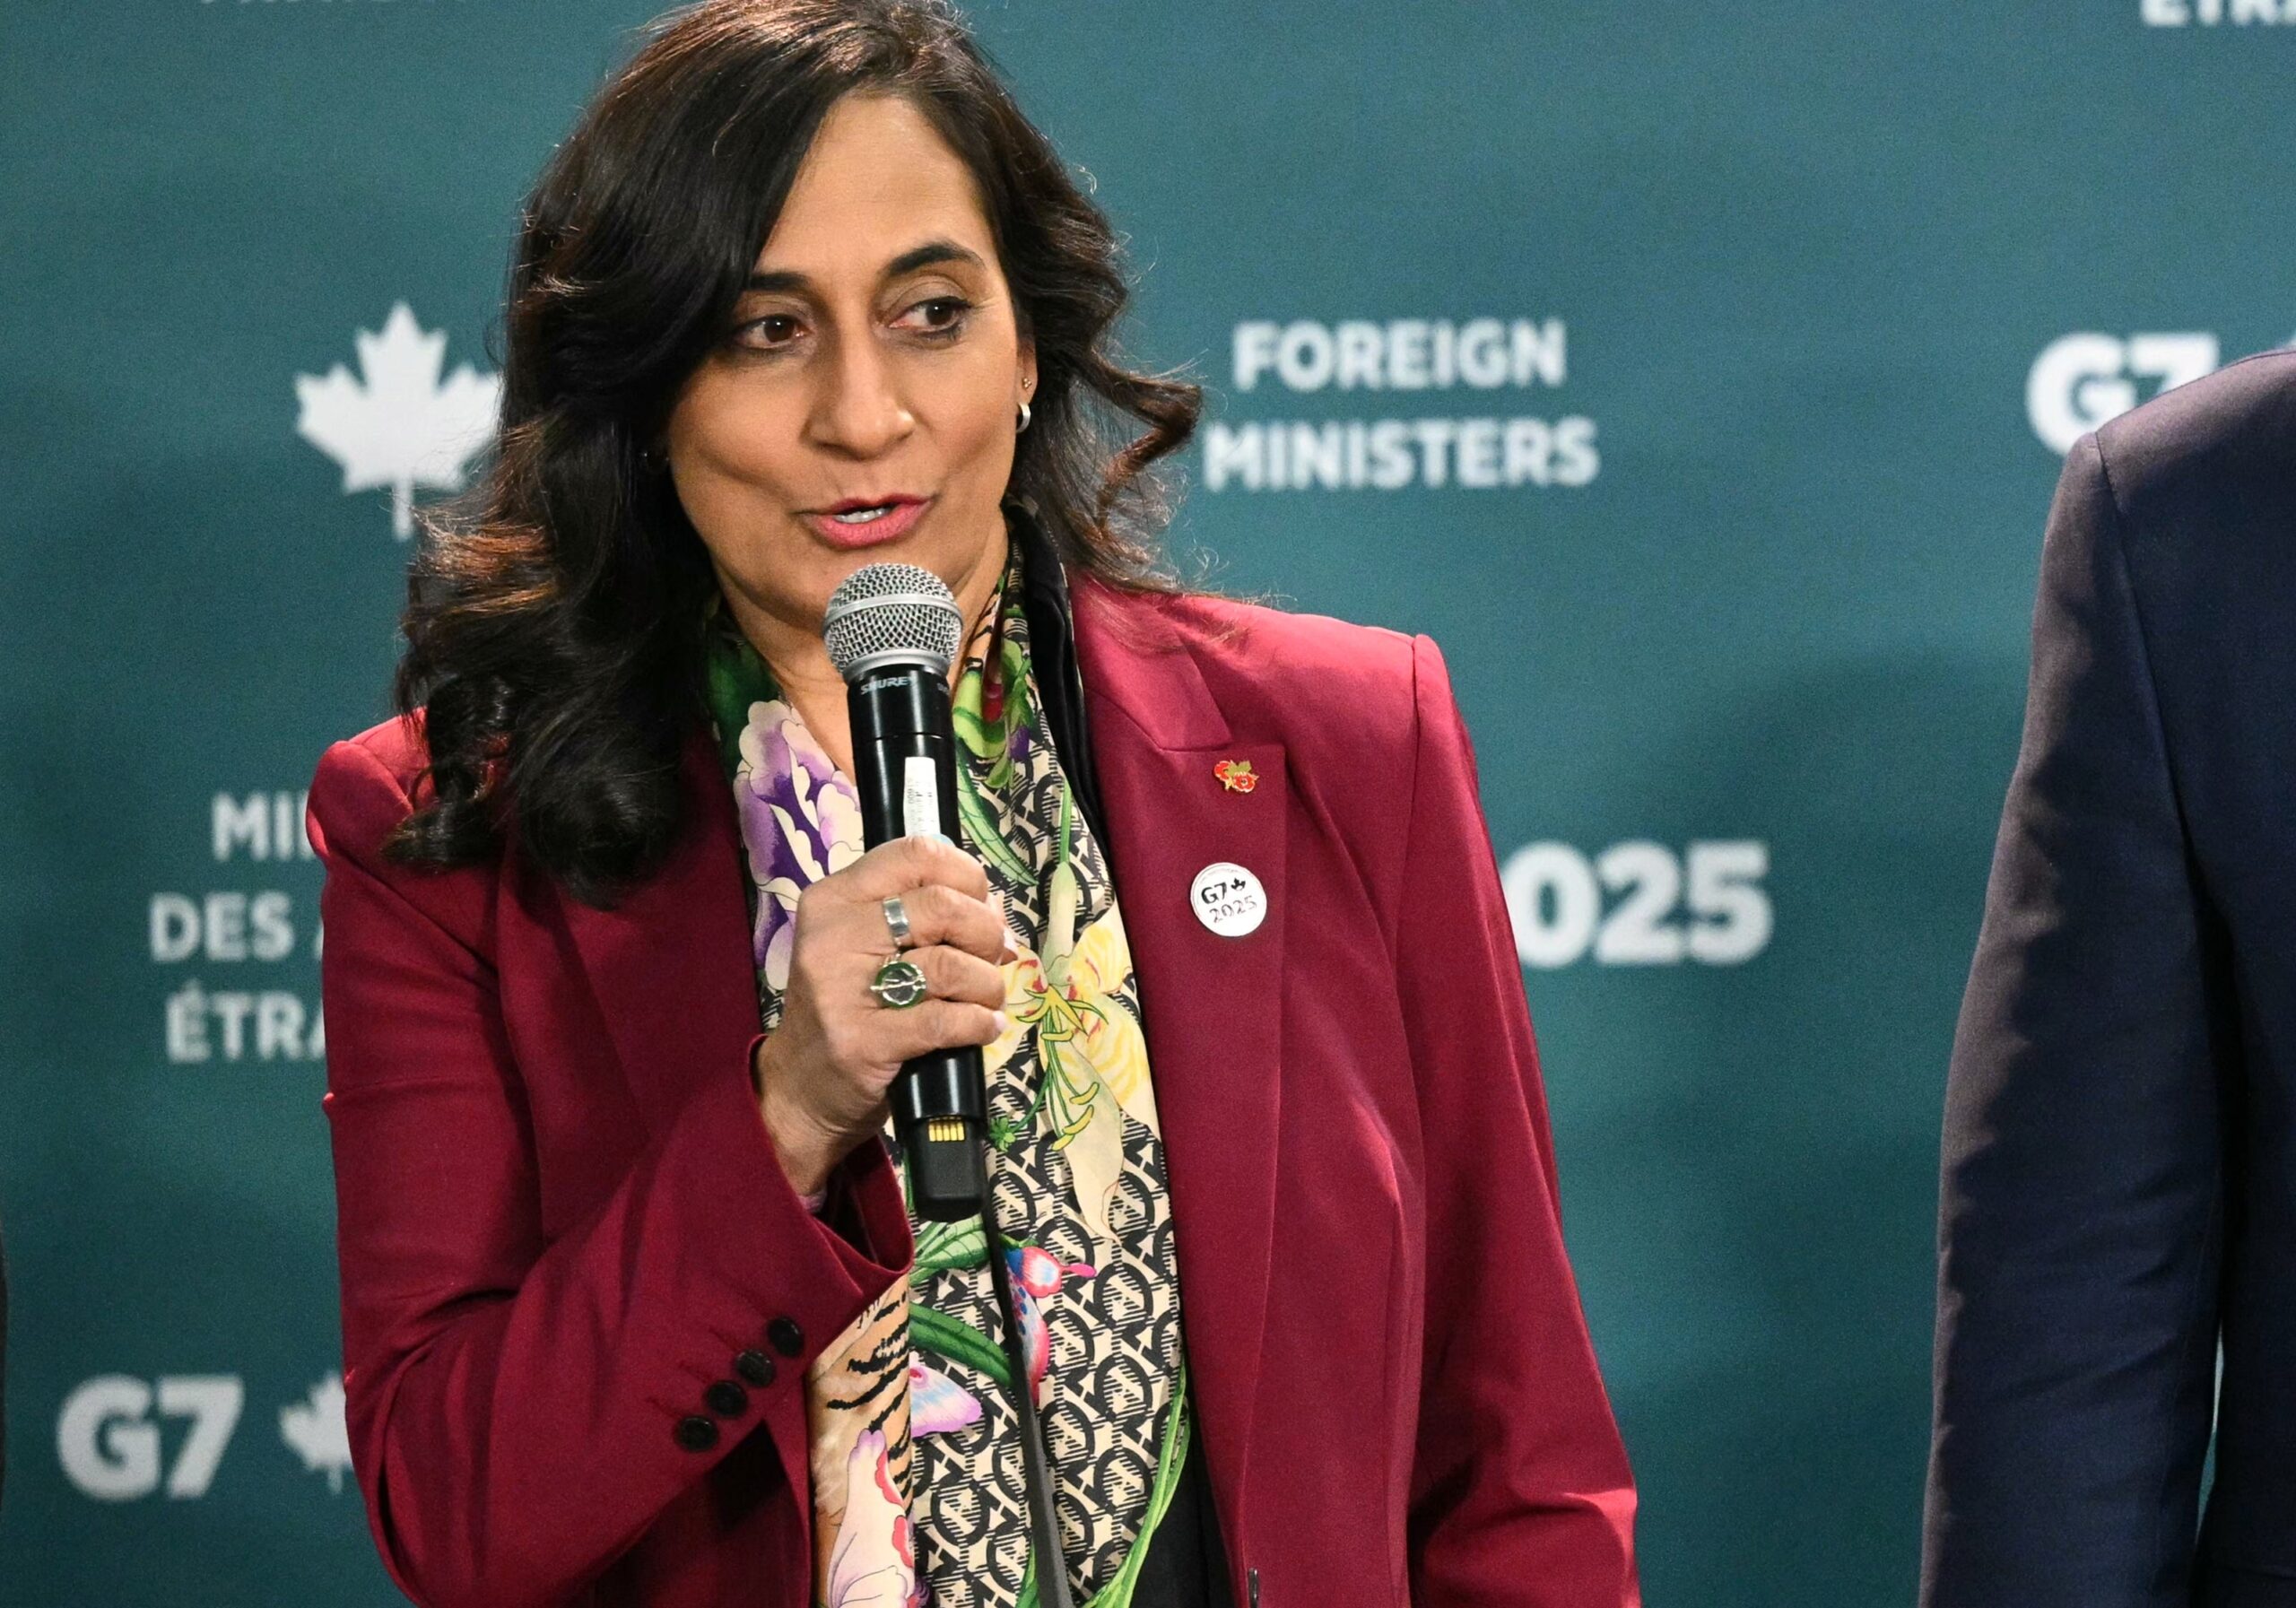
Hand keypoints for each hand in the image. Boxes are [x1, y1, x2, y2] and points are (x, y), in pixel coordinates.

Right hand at [751, 835, 1016, 1196]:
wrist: (800, 1086)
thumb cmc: (848, 1006)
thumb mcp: (867, 944)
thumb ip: (921, 912)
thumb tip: (994, 905)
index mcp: (835, 898)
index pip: (916, 853)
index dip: (967, 874)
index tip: (981, 905)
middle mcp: (833, 935)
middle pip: (943, 905)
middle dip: (986, 932)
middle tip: (993, 956)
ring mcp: (843, 990)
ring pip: (951, 965)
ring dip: (987, 984)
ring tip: (985, 999)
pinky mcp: (863, 1042)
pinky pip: (946, 1020)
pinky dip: (978, 1023)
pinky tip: (981, 1027)